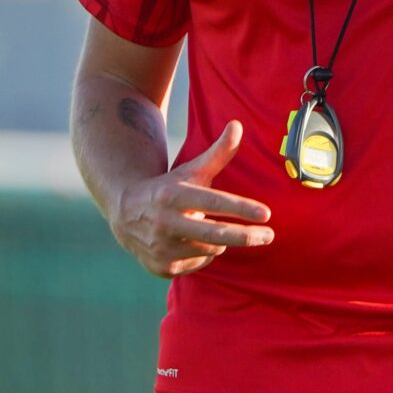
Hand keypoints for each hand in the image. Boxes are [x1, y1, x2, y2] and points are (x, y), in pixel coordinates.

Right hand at [110, 121, 273, 279]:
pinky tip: (190, 242)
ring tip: (206, 227)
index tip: (266, 214)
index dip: (241, 208)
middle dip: (246, 236)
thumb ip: (217, 153)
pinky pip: (198, 263)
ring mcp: (161, 248)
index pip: (214, 202)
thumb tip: (238, 125)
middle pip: (215, 234)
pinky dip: (202, 254)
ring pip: (210, 249)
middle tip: (270, 235)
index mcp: (173, 195)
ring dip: (218, 241)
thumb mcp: (190, 171)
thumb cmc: (168, 189)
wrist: (123, 213)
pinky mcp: (161, 267)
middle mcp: (165, 222)